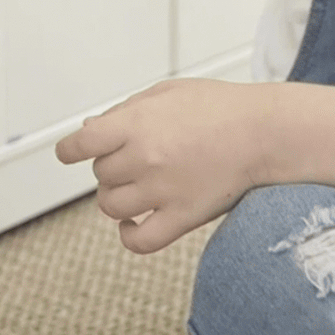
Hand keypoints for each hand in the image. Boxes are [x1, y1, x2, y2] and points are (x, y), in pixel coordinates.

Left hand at [53, 79, 273, 253]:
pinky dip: (128, 235)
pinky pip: (139, 241)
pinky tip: (131, 222)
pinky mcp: (182, 217)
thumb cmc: (219, 107)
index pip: (80, 144)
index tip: (71, 152)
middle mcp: (145, 158)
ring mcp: (162, 190)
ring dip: (115, 197)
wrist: (265, 132)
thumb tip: (89, 130)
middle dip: (111, 165)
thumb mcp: (166, 93)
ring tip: (134, 186)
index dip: (70, 150)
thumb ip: (125, 111)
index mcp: (137, 124)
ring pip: (111, 205)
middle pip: (100, 174)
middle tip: (135, 157)